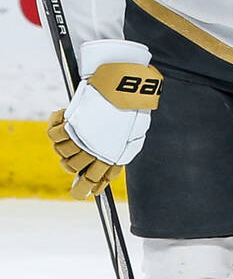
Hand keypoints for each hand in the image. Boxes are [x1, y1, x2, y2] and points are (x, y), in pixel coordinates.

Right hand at [47, 40, 162, 199]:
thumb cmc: (131, 112)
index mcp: (111, 158)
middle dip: (70, 165)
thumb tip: (101, 183)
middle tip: (73, 153)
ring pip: (62, 152)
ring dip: (64, 143)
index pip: (91, 183)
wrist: (125, 86)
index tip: (79, 192)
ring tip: (73, 130)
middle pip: (71, 169)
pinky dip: (56, 124)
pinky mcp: (71, 123)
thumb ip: (117, 159)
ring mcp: (82, 138)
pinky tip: (64, 116)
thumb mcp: (132, 140)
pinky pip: (53, 134)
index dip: (82, 190)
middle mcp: (94, 151)